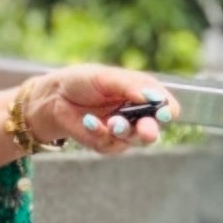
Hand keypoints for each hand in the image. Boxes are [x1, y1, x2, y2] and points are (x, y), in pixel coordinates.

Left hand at [9, 66, 178, 155]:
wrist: (54, 97)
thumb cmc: (82, 81)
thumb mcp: (106, 77)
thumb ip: (130, 86)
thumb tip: (154, 97)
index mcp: (143, 94)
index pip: (165, 105)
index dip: (168, 110)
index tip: (165, 112)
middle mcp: (137, 114)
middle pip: (154, 128)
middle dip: (150, 130)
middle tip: (146, 131)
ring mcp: (123, 131)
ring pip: (133, 139)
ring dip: (123, 130)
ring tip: (112, 121)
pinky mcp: (106, 143)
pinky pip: (110, 145)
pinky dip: (100, 133)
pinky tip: (89, 121)